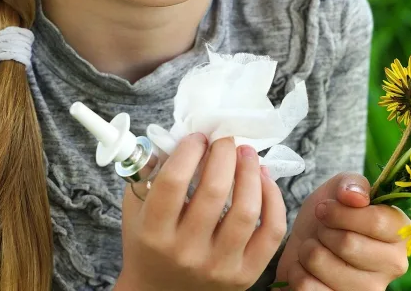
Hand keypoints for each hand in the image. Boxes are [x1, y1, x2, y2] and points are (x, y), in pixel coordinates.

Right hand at [116, 134, 287, 290]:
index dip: (190, 149)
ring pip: (247, 209)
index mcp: (154, 233)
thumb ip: (151, 171)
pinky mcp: (246, 274)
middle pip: (214, 190)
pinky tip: (263, 178)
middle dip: (224, 153)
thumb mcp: (137, 208)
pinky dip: (273, 198)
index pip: (173, 181)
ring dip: (250, 171)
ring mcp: (219, 266)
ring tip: (246, 153)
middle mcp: (186, 252)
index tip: (198, 137)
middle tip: (226, 139)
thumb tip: (182, 135)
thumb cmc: (149, 243)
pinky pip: (271, 230)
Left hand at [275, 172, 409, 289]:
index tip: (325, 209)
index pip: (376, 222)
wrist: (308, 243)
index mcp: (399, 233)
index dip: (341, 212)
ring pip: (322, 263)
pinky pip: (307, 287)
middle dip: (323, 230)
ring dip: (308, 250)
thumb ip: (352, 183)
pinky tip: (308, 269)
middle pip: (348, 243)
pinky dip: (298, 273)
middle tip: (322, 230)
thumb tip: (354, 196)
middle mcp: (393, 265)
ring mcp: (370, 290)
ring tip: (315, 248)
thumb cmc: (331, 215)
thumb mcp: (341, 188)